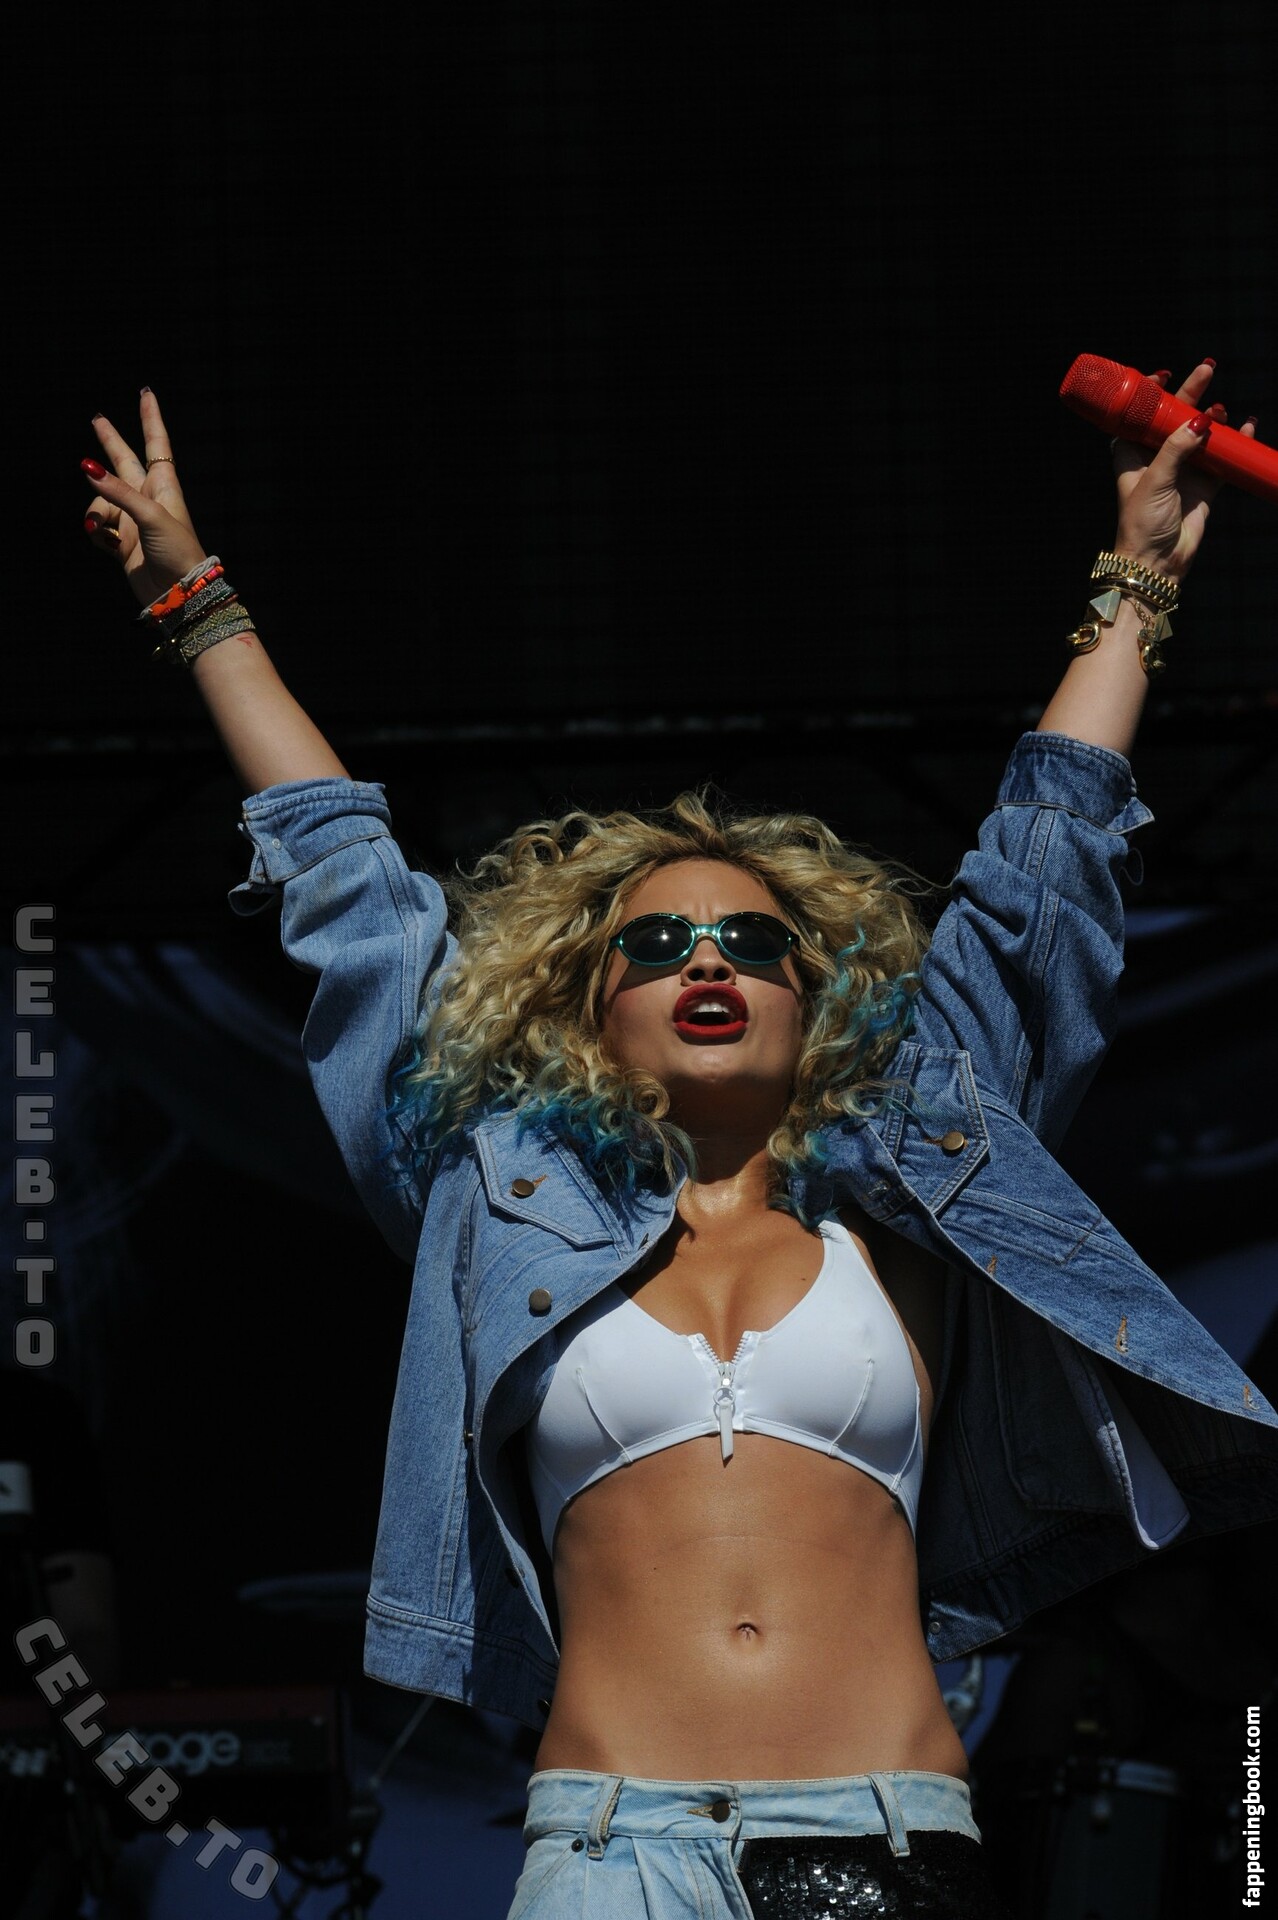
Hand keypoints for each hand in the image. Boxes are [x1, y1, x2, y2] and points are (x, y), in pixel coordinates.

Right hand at [81, 391, 207, 606]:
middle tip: (97, 419)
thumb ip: (118, 492)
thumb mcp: (151, 516)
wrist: (178, 593)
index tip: (147, 394)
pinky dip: (96, 532)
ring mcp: (132, 519)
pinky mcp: (121, 540)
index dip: (150, 418)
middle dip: (110, 441)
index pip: (156, 443)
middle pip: (123, 461)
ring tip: (108, 531)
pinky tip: (107, 544)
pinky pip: (97, 526)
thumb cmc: (178, 552)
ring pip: (100, 499)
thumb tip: (88, 468)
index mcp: (163, 485)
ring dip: (97, 512)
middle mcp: (146, 498)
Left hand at [1111, 358, 1256, 581]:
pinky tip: (1246, 428)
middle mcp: (1157, 460)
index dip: (1150, 395)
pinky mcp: (1203, 487)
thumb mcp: (1155, 479)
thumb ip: (1176, 448)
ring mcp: (1182, 472)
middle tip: (1207, 369)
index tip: (1164, 375)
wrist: (1157, 562)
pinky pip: (1222, 459)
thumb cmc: (1142, 523)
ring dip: (1213, 419)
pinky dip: (1235, 443)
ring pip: (1201, 435)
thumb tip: (1200, 420)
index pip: (1140, 416)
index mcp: (1133, 455)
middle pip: (1175, 418)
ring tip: (1221, 409)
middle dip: (1190, 394)